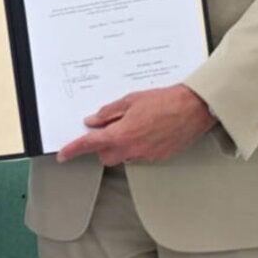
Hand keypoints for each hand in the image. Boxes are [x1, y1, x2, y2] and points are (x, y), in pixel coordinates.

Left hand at [57, 84, 215, 165]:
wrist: (194, 109)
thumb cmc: (164, 100)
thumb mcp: (130, 100)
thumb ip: (108, 113)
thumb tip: (92, 121)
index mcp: (121, 134)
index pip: (90, 145)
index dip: (74, 150)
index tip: (63, 154)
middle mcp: (132, 149)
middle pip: (106, 156)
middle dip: (103, 145)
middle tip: (109, 127)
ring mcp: (147, 156)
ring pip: (124, 157)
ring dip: (121, 146)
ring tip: (133, 125)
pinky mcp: (159, 157)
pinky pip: (140, 155)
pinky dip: (137, 146)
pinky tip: (147, 130)